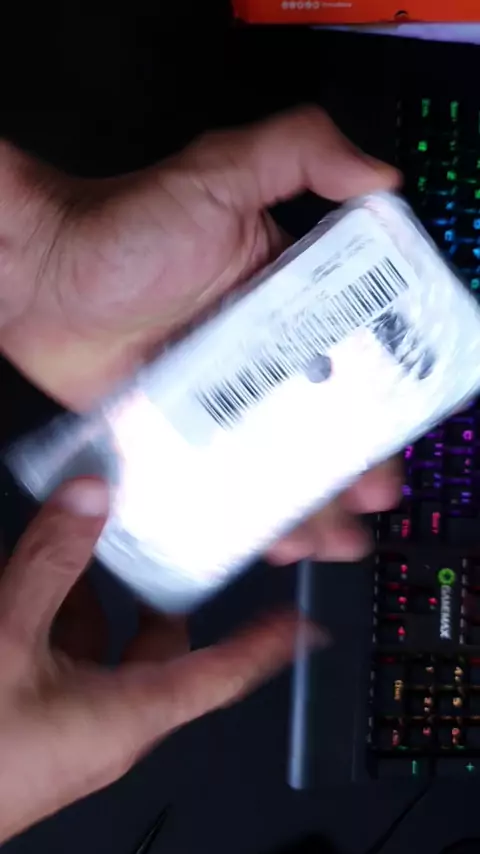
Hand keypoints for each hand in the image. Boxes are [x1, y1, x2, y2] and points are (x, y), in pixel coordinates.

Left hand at [0, 106, 401, 561]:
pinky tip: (264, 538)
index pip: (349, 352)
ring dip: (305, 498)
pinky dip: (242, 508)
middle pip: (318, 417)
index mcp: (282, 296)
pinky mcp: (176, 427)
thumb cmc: (119, 227)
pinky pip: (218, 474)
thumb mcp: (219, 174)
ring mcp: (217, 394)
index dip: (378, 396)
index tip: (395, 431)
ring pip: (274, 455)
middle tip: (368, 499)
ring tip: (330, 537)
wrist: (36, 275)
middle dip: (350, 463)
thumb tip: (379, 177)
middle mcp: (256, 349)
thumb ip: (299, 152)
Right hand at [0, 477, 314, 843]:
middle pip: (158, 648)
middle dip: (157, 592)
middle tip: (161, 541)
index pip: (226, 674)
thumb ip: (51, 562)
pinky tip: (25, 575)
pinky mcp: (32, 725)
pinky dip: (49, 615)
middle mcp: (109, 724)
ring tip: (77, 539)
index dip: (268, 644)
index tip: (304, 621)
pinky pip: (57, 659)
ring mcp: (67, 727)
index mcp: (131, 714)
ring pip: (99, 647)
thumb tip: (89, 496)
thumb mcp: (10, 639)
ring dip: (89, 595)